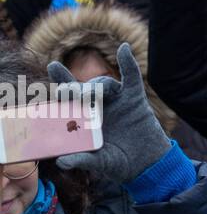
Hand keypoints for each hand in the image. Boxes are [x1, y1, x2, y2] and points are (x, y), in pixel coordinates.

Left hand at [47, 44, 171, 185]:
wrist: (145, 164)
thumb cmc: (118, 163)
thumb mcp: (98, 162)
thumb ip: (82, 160)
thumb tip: (62, 161)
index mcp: (85, 118)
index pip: (70, 97)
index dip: (61, 81)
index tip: (53, 66)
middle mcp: (99, 106)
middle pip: (84, 89)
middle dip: (75, 88)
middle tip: (67, 92)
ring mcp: (118, 100)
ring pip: (105, 84)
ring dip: (97, 85)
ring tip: (92, 95)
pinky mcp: (135, 98)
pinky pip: (132, 77)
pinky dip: (128, 63)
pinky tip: (124, 49)